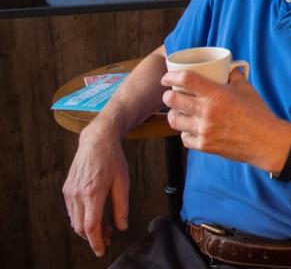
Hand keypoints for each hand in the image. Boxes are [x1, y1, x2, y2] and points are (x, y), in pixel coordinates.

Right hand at [62, 123, 129, 257]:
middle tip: (109, 238)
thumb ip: (122, 206)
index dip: (96, 242)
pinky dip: (82, 219)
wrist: (96, 140)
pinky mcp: (66, 189)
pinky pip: (72, 211)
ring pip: (75, 221)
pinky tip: (95, 215)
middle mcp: (77, 194)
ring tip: (105, 227)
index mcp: (93, 192)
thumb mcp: (123, 182)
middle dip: (94, 237)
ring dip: (87, 229)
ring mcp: (69, 192)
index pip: (90, 226)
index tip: (102, 250)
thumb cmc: (112, 158)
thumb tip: (122, 226)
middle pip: (80, 228)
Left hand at [162, 69, 286, 168]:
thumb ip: (234, 76)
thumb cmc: (258, 114)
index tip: (167, 77)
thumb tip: (227, 68)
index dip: (171, 76)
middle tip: (171, 95)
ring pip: (174, 120)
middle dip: (168, 96)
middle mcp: (207, 111)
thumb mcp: (247, 89)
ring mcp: (204, 130)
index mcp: (217, 94)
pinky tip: (191, 128)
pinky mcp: (204, 145)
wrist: (266, 141)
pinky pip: (184, 138)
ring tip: (179, 112)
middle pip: (172, 100)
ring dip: (174, 114)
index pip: (185, 80)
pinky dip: (185, 132)